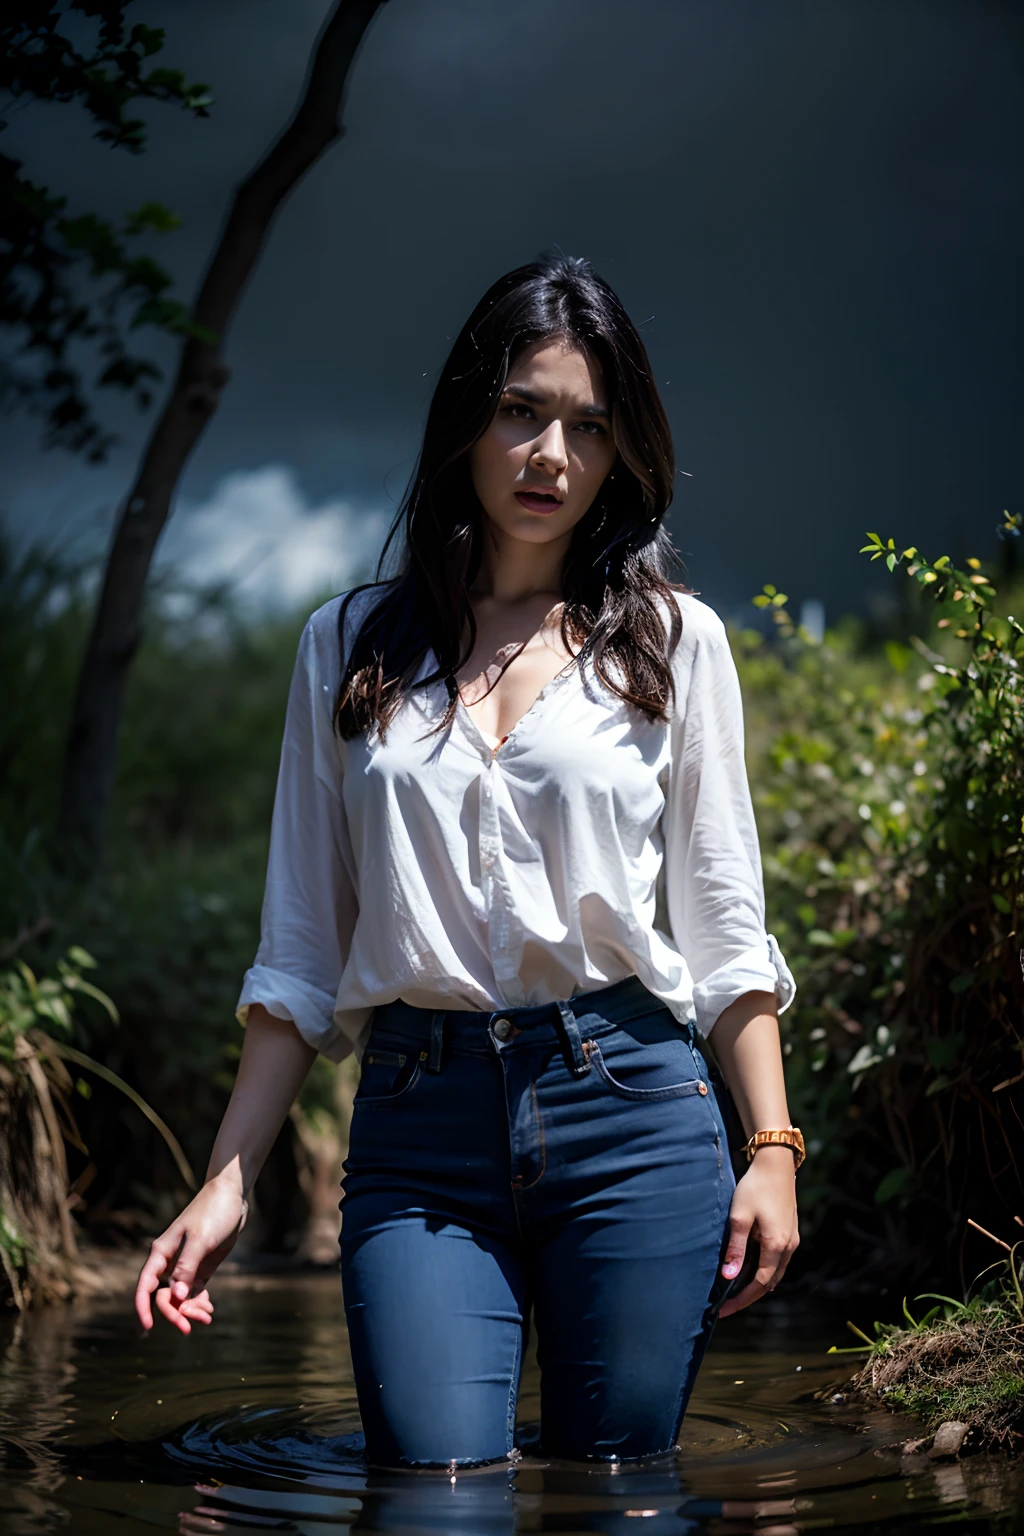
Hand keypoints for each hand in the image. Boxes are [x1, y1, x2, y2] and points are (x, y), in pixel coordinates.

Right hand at [134, 1170, 247, 1333]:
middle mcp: (169, 1262)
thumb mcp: (201, 1239)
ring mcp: (185, 1266)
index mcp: (161, 1253)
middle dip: (175, 1313)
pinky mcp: (201, 1267)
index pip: (145, 1286)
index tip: (148, 1328)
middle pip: (164, 1297)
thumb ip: (187, 1268)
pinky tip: (209, 1310)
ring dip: (190, 1311)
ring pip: (180, 1297)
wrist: (231, 1196)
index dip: (143, 1308)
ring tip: (207, 1318)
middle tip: (191, 1327)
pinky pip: (194, 1292)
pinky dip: (199, 1303)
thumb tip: (176, 1297)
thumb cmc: (212, 1212)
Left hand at [718, 1145, 798, 1317]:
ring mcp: (792, 1240)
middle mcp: (788, 1246)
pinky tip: (750, 1271)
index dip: (741, 1299)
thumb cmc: (754, 1187)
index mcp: (776, 1245)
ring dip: (757, 1284)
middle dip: (749, 1296)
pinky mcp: (790, 1231)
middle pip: (770, 1282)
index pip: (759, 1284)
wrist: (775, 1163)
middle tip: (726, 1306)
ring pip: (776, 1272)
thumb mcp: (740, 1217)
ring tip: (735, 1292)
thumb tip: (729, 1277)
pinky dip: (765, 1270)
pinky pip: (778, 1260)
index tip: (723, 1310)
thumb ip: (736, 1248)